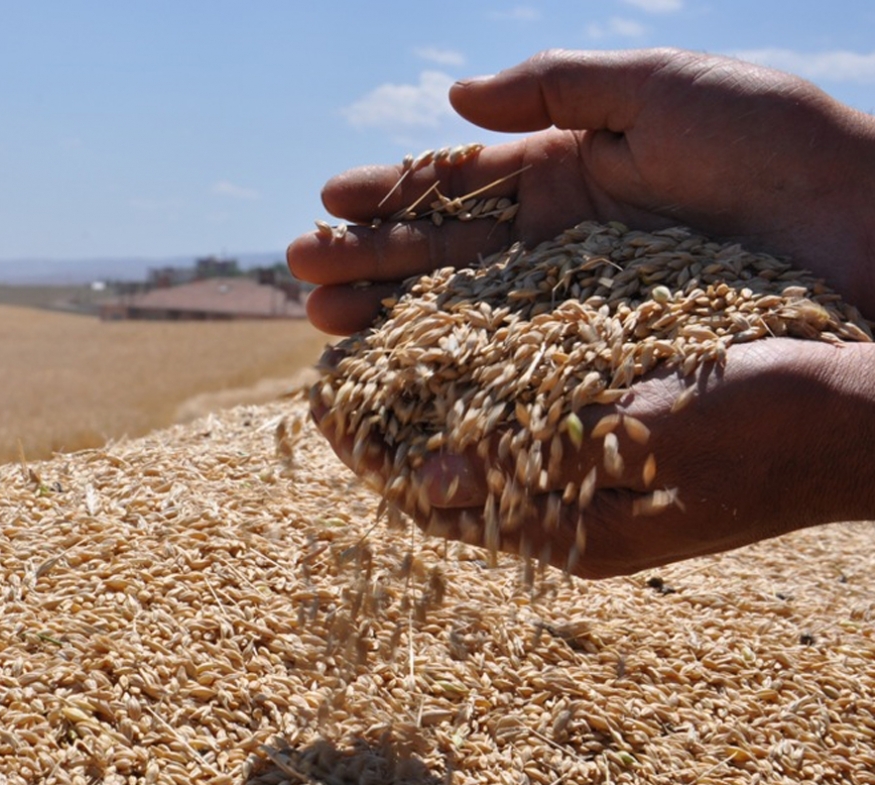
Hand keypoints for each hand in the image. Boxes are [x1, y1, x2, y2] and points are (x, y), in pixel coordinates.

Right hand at [287, 48, 874, 334]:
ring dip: (393, 326)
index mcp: (572, 182)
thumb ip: (560, 87)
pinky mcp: (607, 377)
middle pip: (445, 264)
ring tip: (328, 328)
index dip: (393, 194)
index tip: (328, 199)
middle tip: (300, 270)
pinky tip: (407, 393)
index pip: (461, 190)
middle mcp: (564, 257)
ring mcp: (582, 321)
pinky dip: (457, 388)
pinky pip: (515, 383)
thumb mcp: (669, 90)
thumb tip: (453, 102)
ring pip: (466, 327)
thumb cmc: (788, 155)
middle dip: (370, 264)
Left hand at [313, 338, 874, 578]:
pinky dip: (476, 389)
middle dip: (382, 425)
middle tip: (330, 365)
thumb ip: (542, 458)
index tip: (319, 401)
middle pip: (441, 478)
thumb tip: (427, 477)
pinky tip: (455, 342)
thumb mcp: (657, 434)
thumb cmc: (776, 422)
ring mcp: (588, 484)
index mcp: (571, 533)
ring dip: (422, 401)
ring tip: (373, 344)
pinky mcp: (610, 443)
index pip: (437, 502)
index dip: (371, 452)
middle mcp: (568, 518)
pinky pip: (519, 424)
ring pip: (474, 447)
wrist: (862, 419)